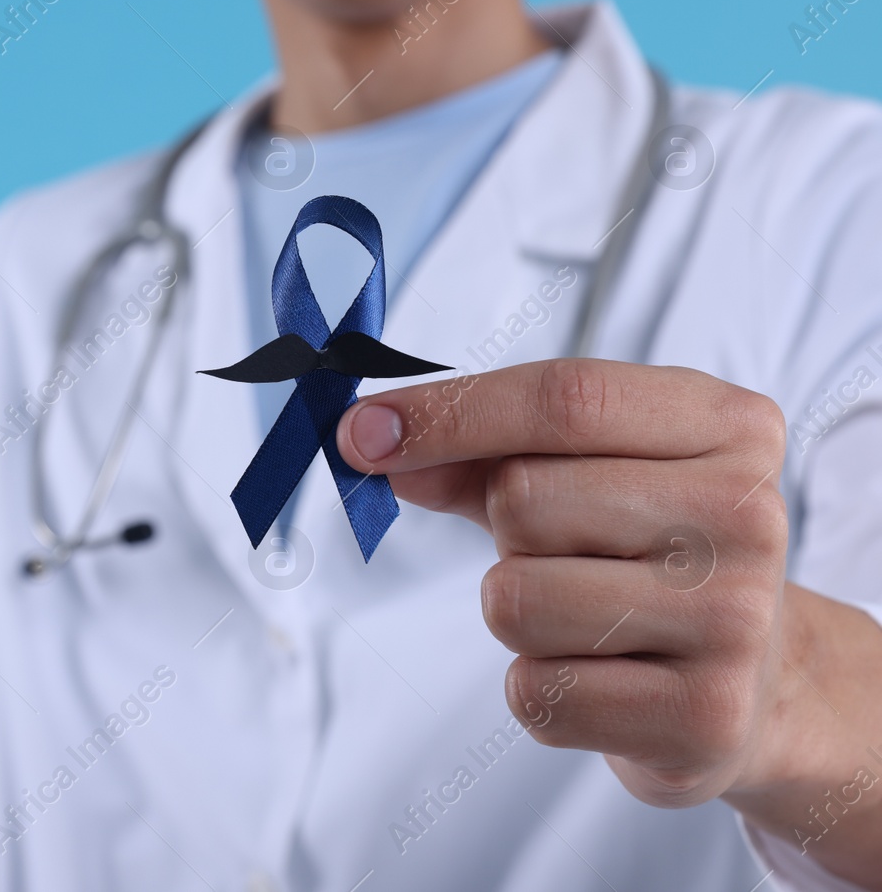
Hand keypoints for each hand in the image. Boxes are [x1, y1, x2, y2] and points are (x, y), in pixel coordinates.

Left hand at [335, 359, 881, 886]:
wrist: (759, 680)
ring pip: (514, 600)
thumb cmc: (646, 549)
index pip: (563, 399)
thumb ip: (479, 450)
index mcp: (727, 426)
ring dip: (517, 611)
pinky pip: (536, 691)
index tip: (359, 432)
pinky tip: (602, 676)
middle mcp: (748, 515)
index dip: (446, 413)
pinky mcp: (702, 719)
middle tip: (566, 552)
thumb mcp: (584, 470)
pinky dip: (540, 687)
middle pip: (523, 500)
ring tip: (587, 615)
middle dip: (505, 530)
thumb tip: (375, 445)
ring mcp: (735, 622)